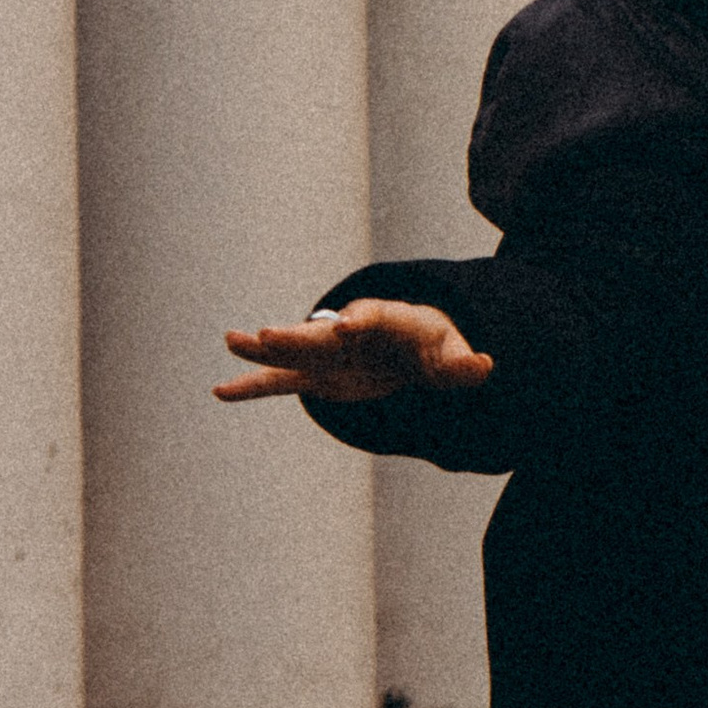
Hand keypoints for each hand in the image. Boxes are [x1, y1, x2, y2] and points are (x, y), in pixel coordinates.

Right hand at [215, 301, 493, 403]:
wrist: (411, 346)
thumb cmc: (432, 344)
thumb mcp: (453, 353)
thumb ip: (464, 363)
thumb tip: (487, 366)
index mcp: (383, 319)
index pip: (370, 316)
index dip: (358, 320)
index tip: (345, 326)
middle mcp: (348, 332)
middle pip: (321, 334)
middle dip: (297, 335)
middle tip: (267, 335)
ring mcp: (328, 353)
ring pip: (292, 352)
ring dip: (261, 350)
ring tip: (230, 342)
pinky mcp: (316, 375)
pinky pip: (280, 381)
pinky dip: (252, 386)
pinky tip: (221, 391)